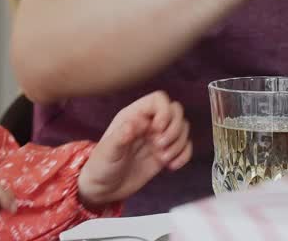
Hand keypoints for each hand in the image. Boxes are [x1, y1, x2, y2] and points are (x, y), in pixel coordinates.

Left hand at [77, 90, 191, 207]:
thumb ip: (122, 135)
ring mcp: (158, 139)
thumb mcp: (108, 150)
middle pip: (176, 111)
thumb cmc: (101, 165)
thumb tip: (138, 122)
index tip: (157, 129)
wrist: (104, 188)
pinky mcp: (165, 154)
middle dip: (174, 129)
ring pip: (183, 128)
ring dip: (178, 144)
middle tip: (159, 146)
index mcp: (134, 115)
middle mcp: (149, 123)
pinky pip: (185, 147)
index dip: (164, 111)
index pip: (159, 100)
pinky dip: (184, 155)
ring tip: (163, 159)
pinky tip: (171, 167)